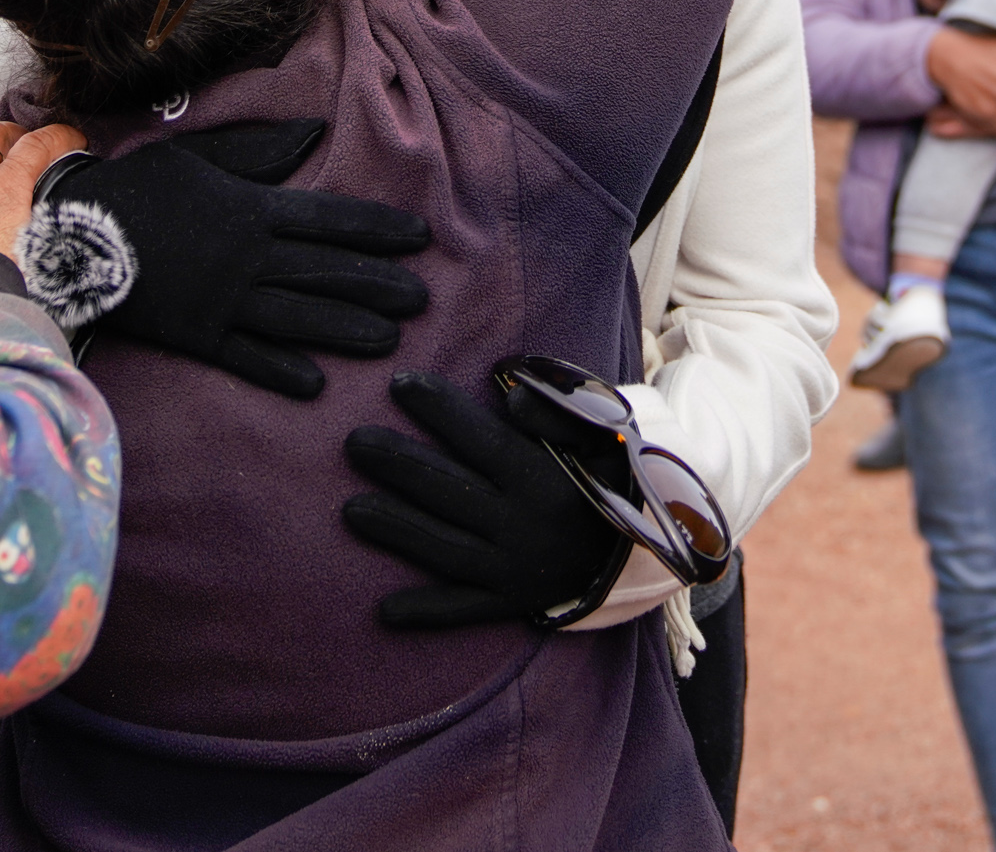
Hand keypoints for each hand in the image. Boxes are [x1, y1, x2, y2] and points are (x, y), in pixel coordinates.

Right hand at [32, 120, 429, 399]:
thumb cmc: (137, 186)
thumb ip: (258, 148)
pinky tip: (315, 385)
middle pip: (324, 272)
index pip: (329, 219)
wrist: (69, 233)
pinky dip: (279, 370)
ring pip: (297, 317)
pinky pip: (245, 357)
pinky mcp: (196, 335)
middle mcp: (246, 258)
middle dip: (377, 284)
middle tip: (424, 298)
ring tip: (388, 340)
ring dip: (345, 329)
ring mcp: (222, 301)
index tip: (418, 237)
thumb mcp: (199, 152)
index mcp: (251, 209)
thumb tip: (313, 131)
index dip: (377, 229)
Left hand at [341, 371, 630, 629]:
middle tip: (353, 442)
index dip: (439, 409)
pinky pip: (465, 609)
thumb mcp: (604, 436)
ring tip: (351, 510)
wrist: (644, 551)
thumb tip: (508, 395)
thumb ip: (557, 414)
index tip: (400, 383)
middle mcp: (526, 525)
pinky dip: (428, 612)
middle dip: (399, 465)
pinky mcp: (513, 602)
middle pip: (450, 491)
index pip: (482, 439)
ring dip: (397, 530)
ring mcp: (516, 568)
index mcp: (546, 479)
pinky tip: (385, 612)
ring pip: (445, 549)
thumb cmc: (611, 478)